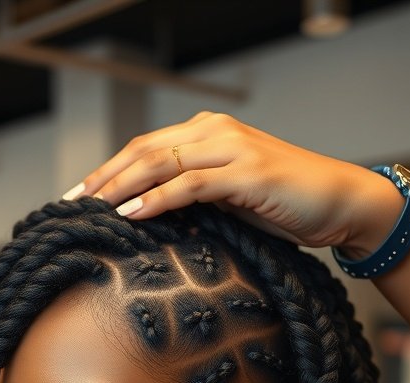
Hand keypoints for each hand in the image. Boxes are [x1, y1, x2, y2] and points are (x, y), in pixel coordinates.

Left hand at [65, 111, 403, 259]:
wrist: (339, 203)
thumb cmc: (286, 206)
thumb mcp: (231, 202)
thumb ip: (195, 201)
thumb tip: (151, 222)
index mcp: (208, 135)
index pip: (145, 149)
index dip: (107, 171)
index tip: (77, 198)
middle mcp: (215, 133)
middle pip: (143, 151)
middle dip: (102, 179)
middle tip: (69, 206)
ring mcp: (231, 149)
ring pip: (159, 162)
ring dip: (120, 187)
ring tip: (90, 210)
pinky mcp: (246, 172)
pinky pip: (190, 184)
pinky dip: (158, 199)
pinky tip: (132, 214)